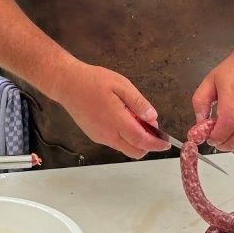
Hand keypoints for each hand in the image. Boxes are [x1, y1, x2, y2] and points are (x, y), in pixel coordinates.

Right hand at [53, 61, 171, 159]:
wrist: (67, 83)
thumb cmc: (94, 80)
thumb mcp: (120, 84)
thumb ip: (138, 102)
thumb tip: (153, 117)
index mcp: (117, 121)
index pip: (142, 141)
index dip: (157, 145)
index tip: (167, 144)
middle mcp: (108, 134)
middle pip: (134, 151)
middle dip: (148, 145)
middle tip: (151, 127)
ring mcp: (100, 137)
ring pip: (124, 148)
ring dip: (135, 140)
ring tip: (135, 117)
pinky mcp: (94, 135)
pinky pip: (115, 142)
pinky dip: (124, 137)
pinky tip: (122, 118)